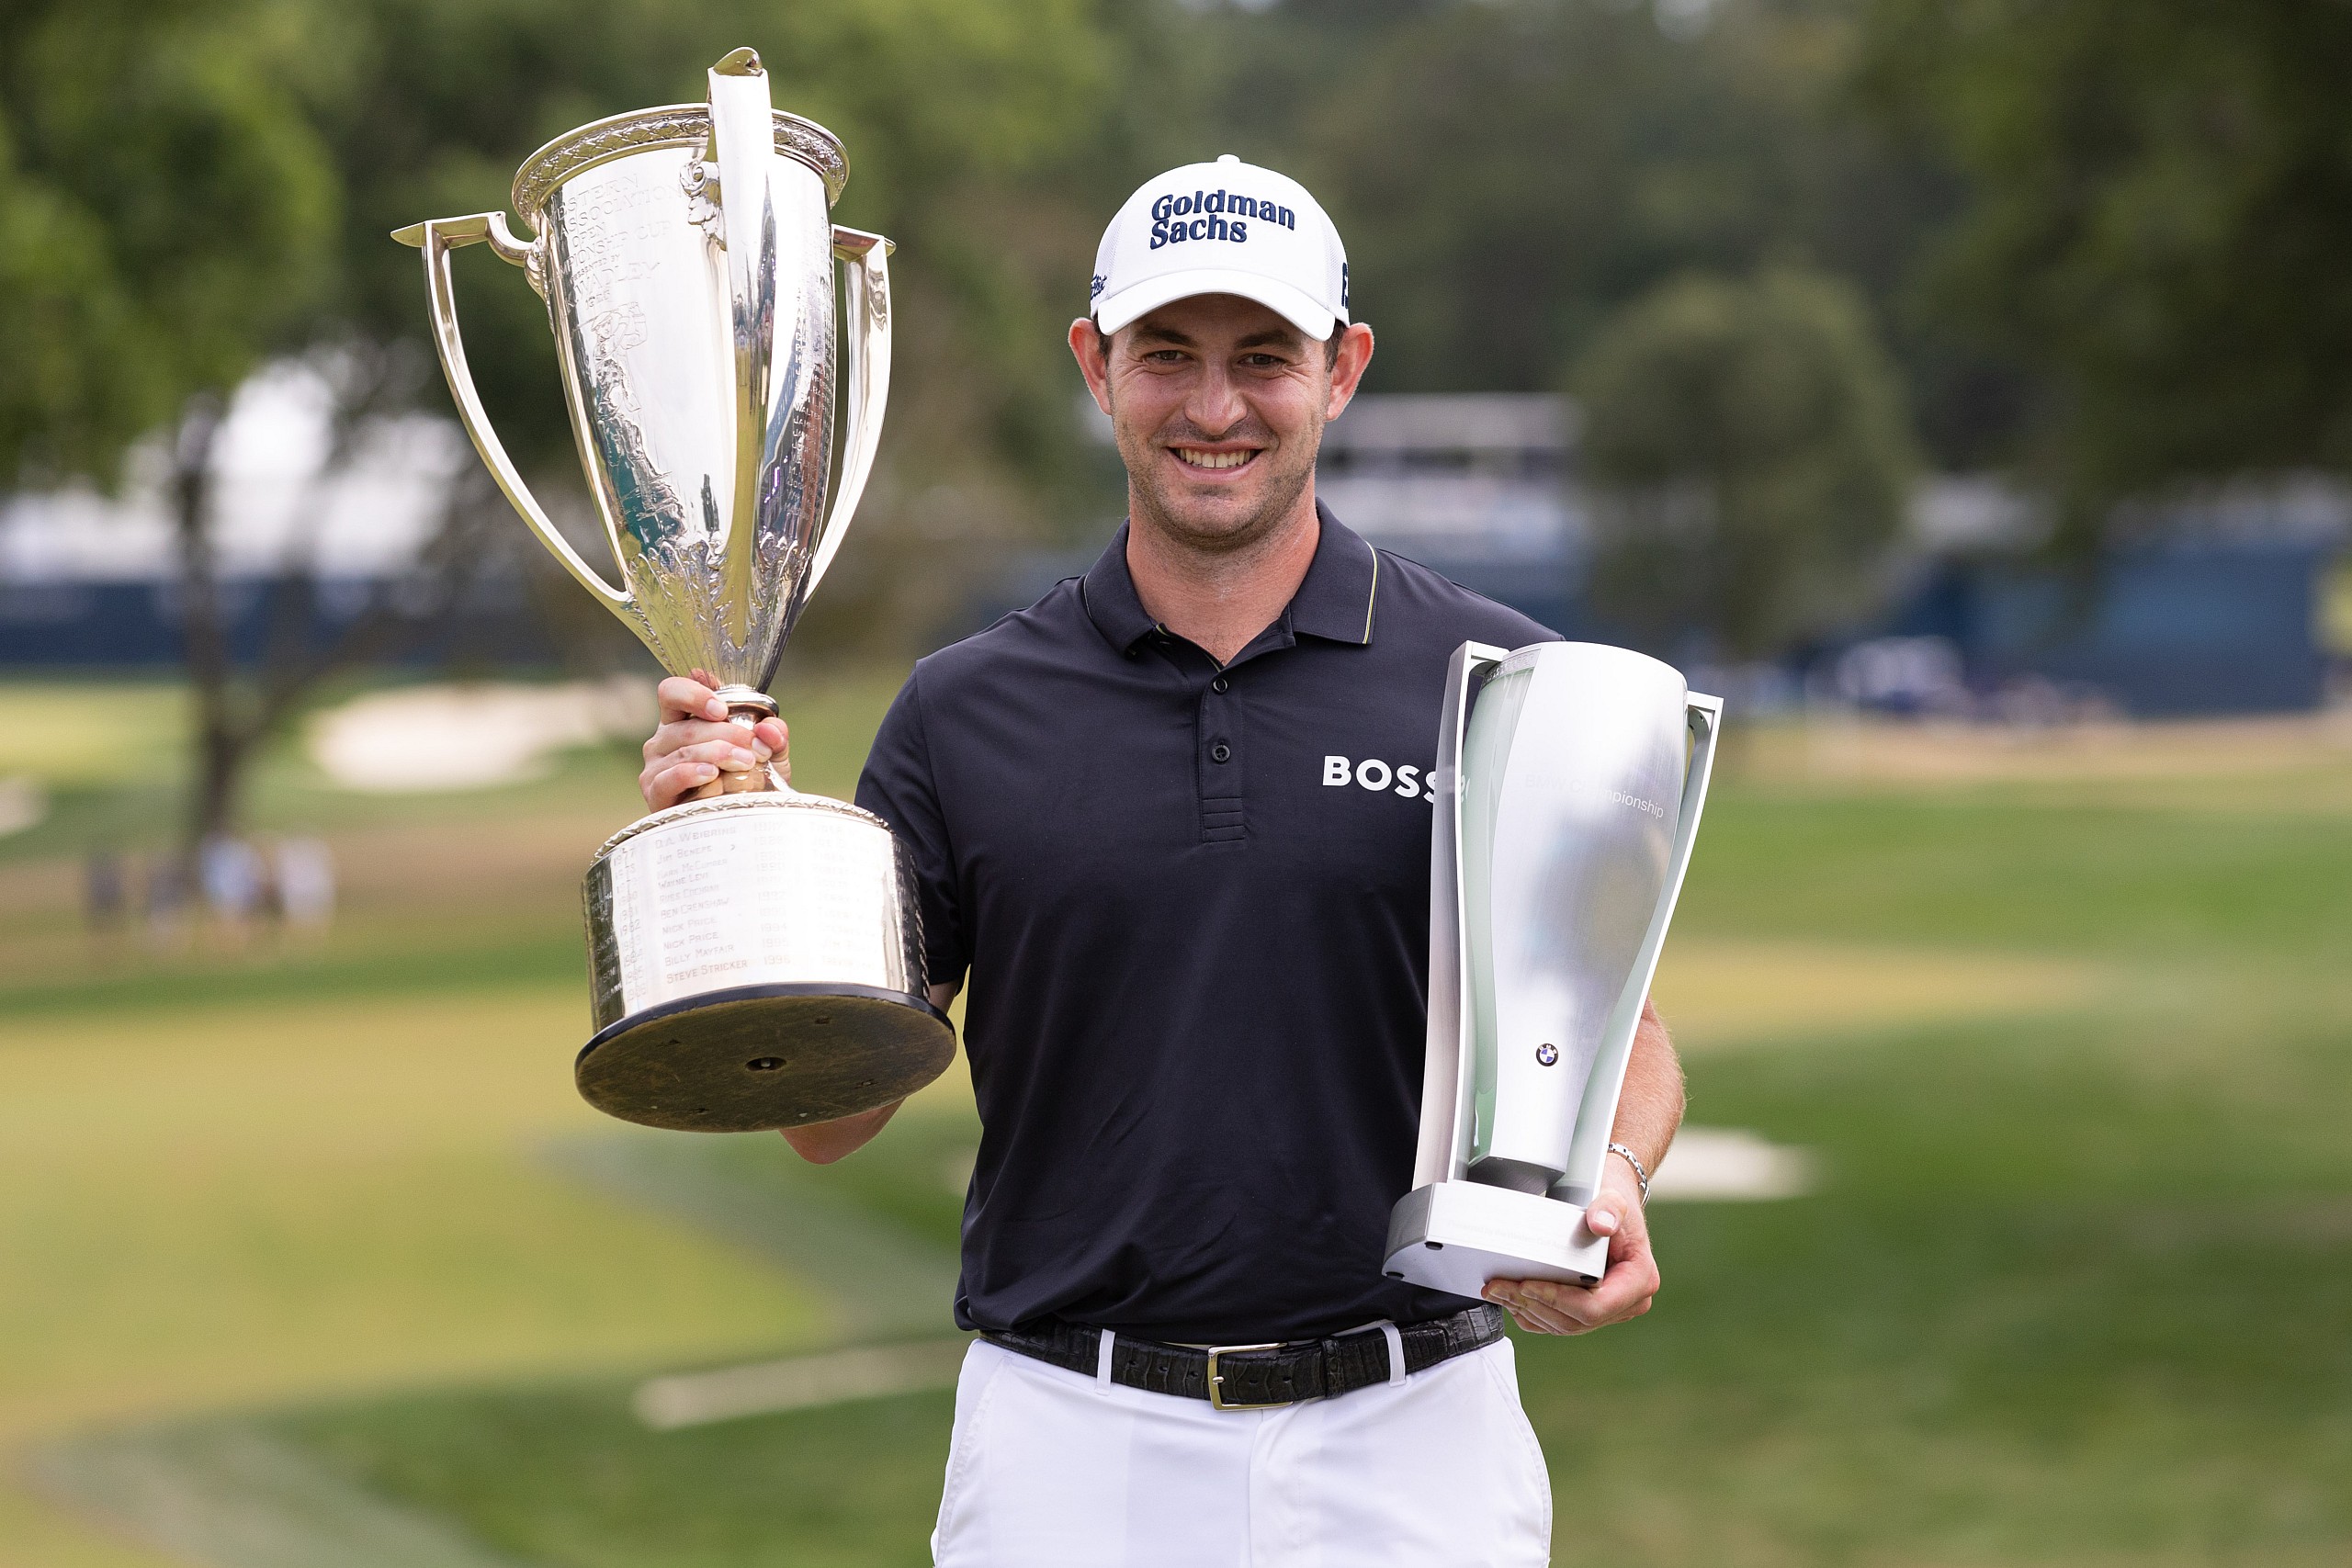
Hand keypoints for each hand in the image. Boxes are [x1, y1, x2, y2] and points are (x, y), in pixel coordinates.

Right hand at [639, 670, 788, 810]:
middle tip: (754, 747)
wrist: (741, 823)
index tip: (722, 709)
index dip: (693, 694)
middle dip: (727, 733)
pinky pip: (670, 777)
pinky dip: (692, 773)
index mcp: (682, 720)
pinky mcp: (656, 793)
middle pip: (687, 726)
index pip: (672, 692)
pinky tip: (711, 774)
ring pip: (684, 750)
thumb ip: (773, 736)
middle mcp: (663, 740)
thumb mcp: (768, 755)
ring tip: (746, 762)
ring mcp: (656, 766)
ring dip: (718, 754)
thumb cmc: (748, 782)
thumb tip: (770, 729)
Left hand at [1482, 1158, 1658, 1334]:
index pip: (1594, 1306)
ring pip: (1564, 1326)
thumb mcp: (1613, 1197)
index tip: (1525, 1284)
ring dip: (1528, 1311)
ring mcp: (1610, 1311)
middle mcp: (1628, 1303)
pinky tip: (1511, 1299)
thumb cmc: (1612, 1203)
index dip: (1557, 1300)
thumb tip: (1601, 1224)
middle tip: (1498, 1287)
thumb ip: (1609, 1208)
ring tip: (1498, 1291)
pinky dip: (1532, 1315)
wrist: (1610, 1208)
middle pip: (1575, 1321)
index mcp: (1639, 1280)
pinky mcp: (1591, 1313)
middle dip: (1533, 1305)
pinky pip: (1559, 1324)